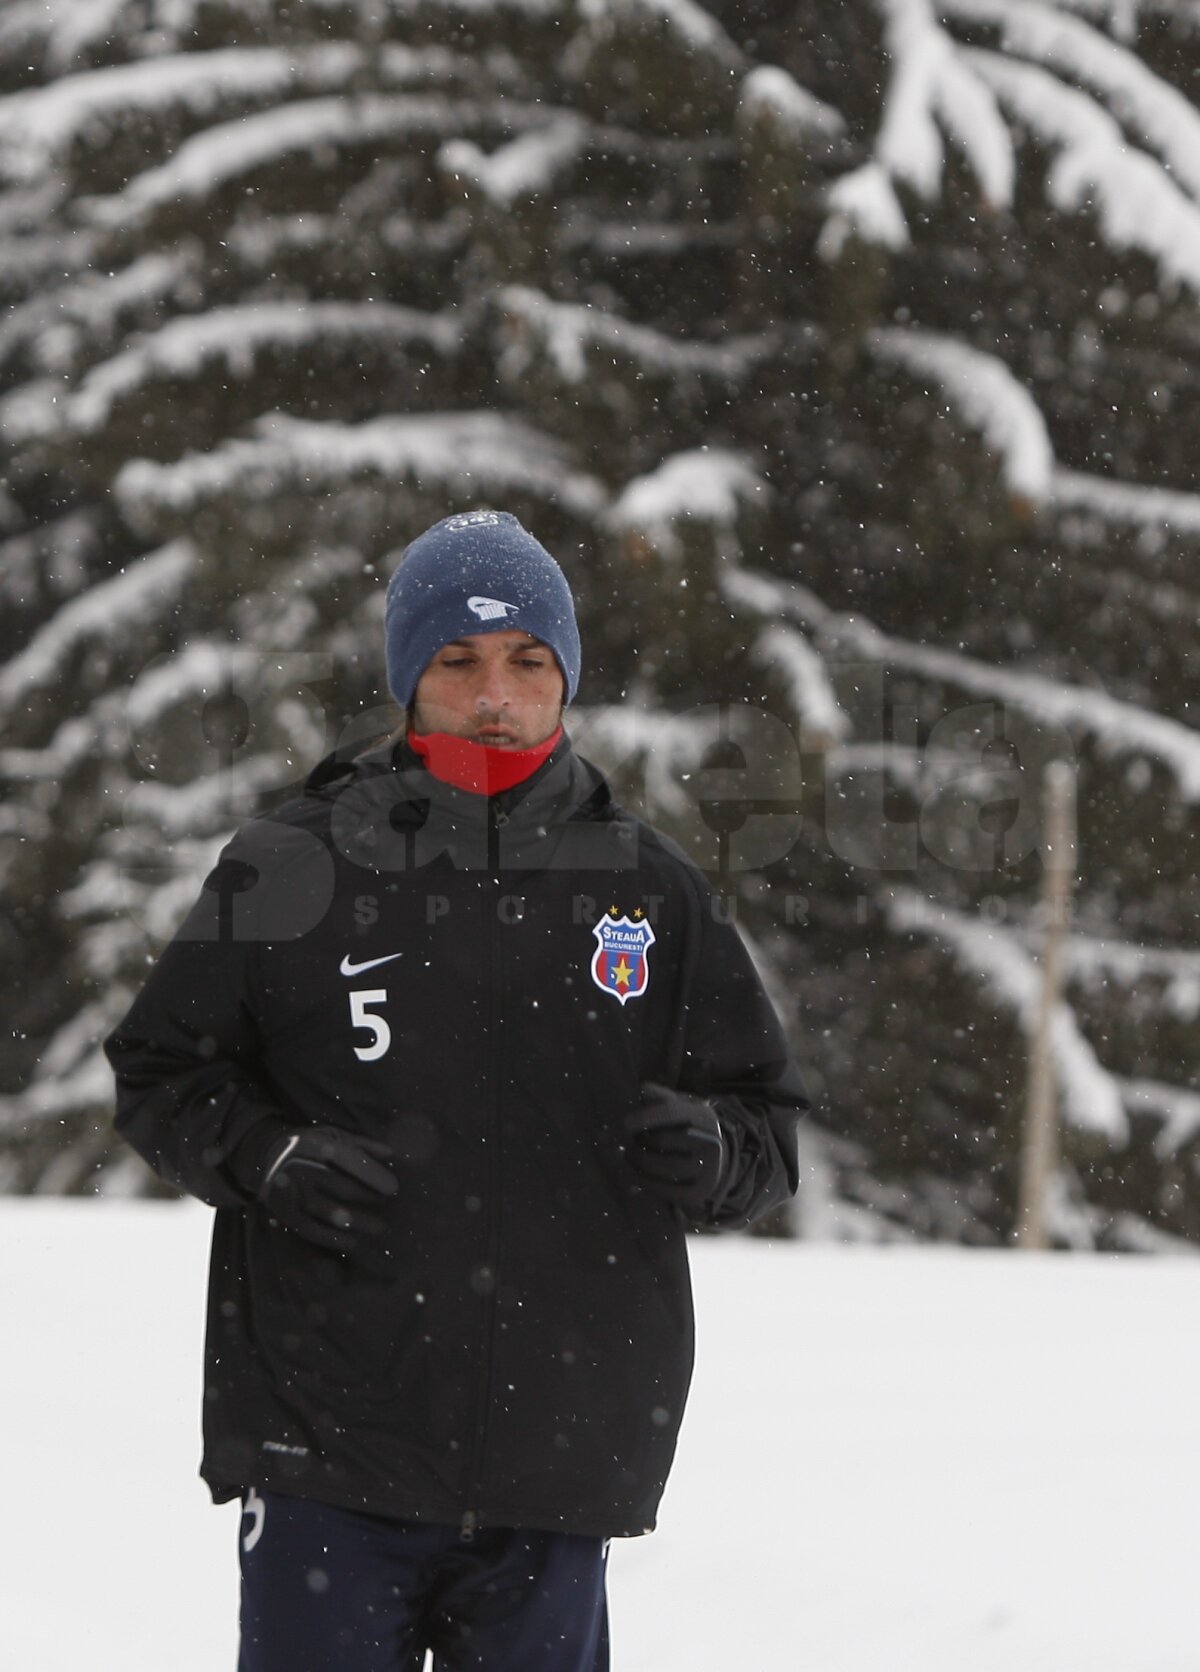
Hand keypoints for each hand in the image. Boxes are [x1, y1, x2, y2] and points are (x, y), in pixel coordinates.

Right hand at [257, 1126, 397, 1253]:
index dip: (373, 1175)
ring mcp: (293, 1193)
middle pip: (342, 1187)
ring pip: (328, 1211)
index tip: (393, 1188)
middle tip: (388, 1205)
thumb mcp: (331, 1134)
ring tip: (379, 1228)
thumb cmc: (308, 1145)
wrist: (265, 1155)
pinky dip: (332, 1238)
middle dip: (369, 1198)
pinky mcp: (286, 1213)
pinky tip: (352, 1241)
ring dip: (356, 1220)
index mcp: (316, 1146)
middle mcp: (303, 1169)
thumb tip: (390, 1153)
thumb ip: (361, 1144)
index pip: (350, 1161)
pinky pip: (311, 1230)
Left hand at [624, 1084, 727, 1215]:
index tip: (625, 1124)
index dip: (646, 1117)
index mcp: (705, 1117)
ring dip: (640, 1161)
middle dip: (640, 1141)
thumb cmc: (691, 1129)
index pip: (671, 1112)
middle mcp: (711, 1143)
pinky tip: (636, 1174)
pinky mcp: (699, 1193)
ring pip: (666, 1167)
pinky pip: (668, 1191)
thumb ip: (662, 1098)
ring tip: (630, 1155)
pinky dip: (647, 1182)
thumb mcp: (683, 1108)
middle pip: (664, 1140)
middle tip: (630, 1142)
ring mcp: (708, 1170)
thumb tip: (644, 1089)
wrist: (717, 1161)